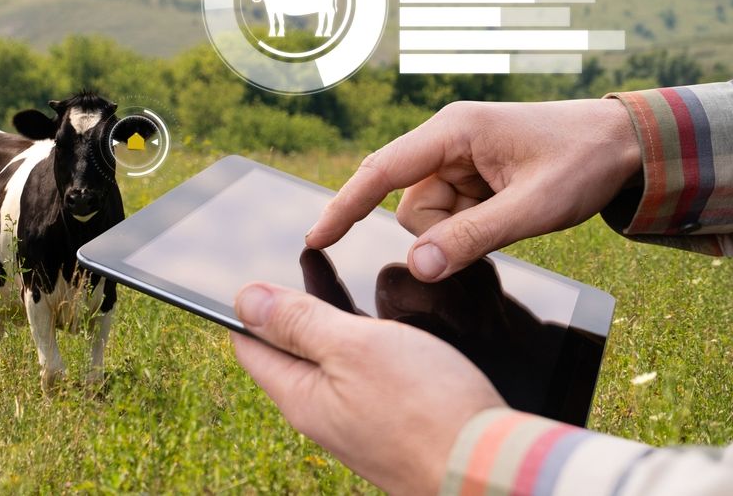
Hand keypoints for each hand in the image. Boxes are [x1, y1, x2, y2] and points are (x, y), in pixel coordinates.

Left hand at [230, 283, 504, 494]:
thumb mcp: (353, 347)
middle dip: (291, 309)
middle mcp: (322, 415)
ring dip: (329, 322)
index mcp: (301, 397)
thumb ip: (299, 322)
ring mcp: (357, 422)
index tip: (259, 272)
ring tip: (337, 281)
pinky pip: (362, 375)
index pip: (250, 345)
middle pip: (289, 352)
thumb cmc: (425, 407)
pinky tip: (381, 327)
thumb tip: (244, 300)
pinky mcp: (390, 424)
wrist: (488, 467)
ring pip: (329, 362)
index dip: (250, 305)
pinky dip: (361, 343)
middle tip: (302, 266)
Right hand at [306, 99, 640, 280]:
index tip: (316, 238)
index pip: (381, 171)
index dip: (345, 206)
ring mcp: (460, 157)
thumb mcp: (532, 208)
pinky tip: (510, 211)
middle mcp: (448, 139)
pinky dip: (473, 224)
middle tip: (497, 225)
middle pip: (408, 205)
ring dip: (461, 229)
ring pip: (429, 215)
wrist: (625, 144)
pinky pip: (452, 213)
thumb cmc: (582, 162)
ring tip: (512, 213)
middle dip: (440, 231)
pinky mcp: (473, 173)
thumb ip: (472, 238)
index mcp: (454, 131)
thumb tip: (417, 266)